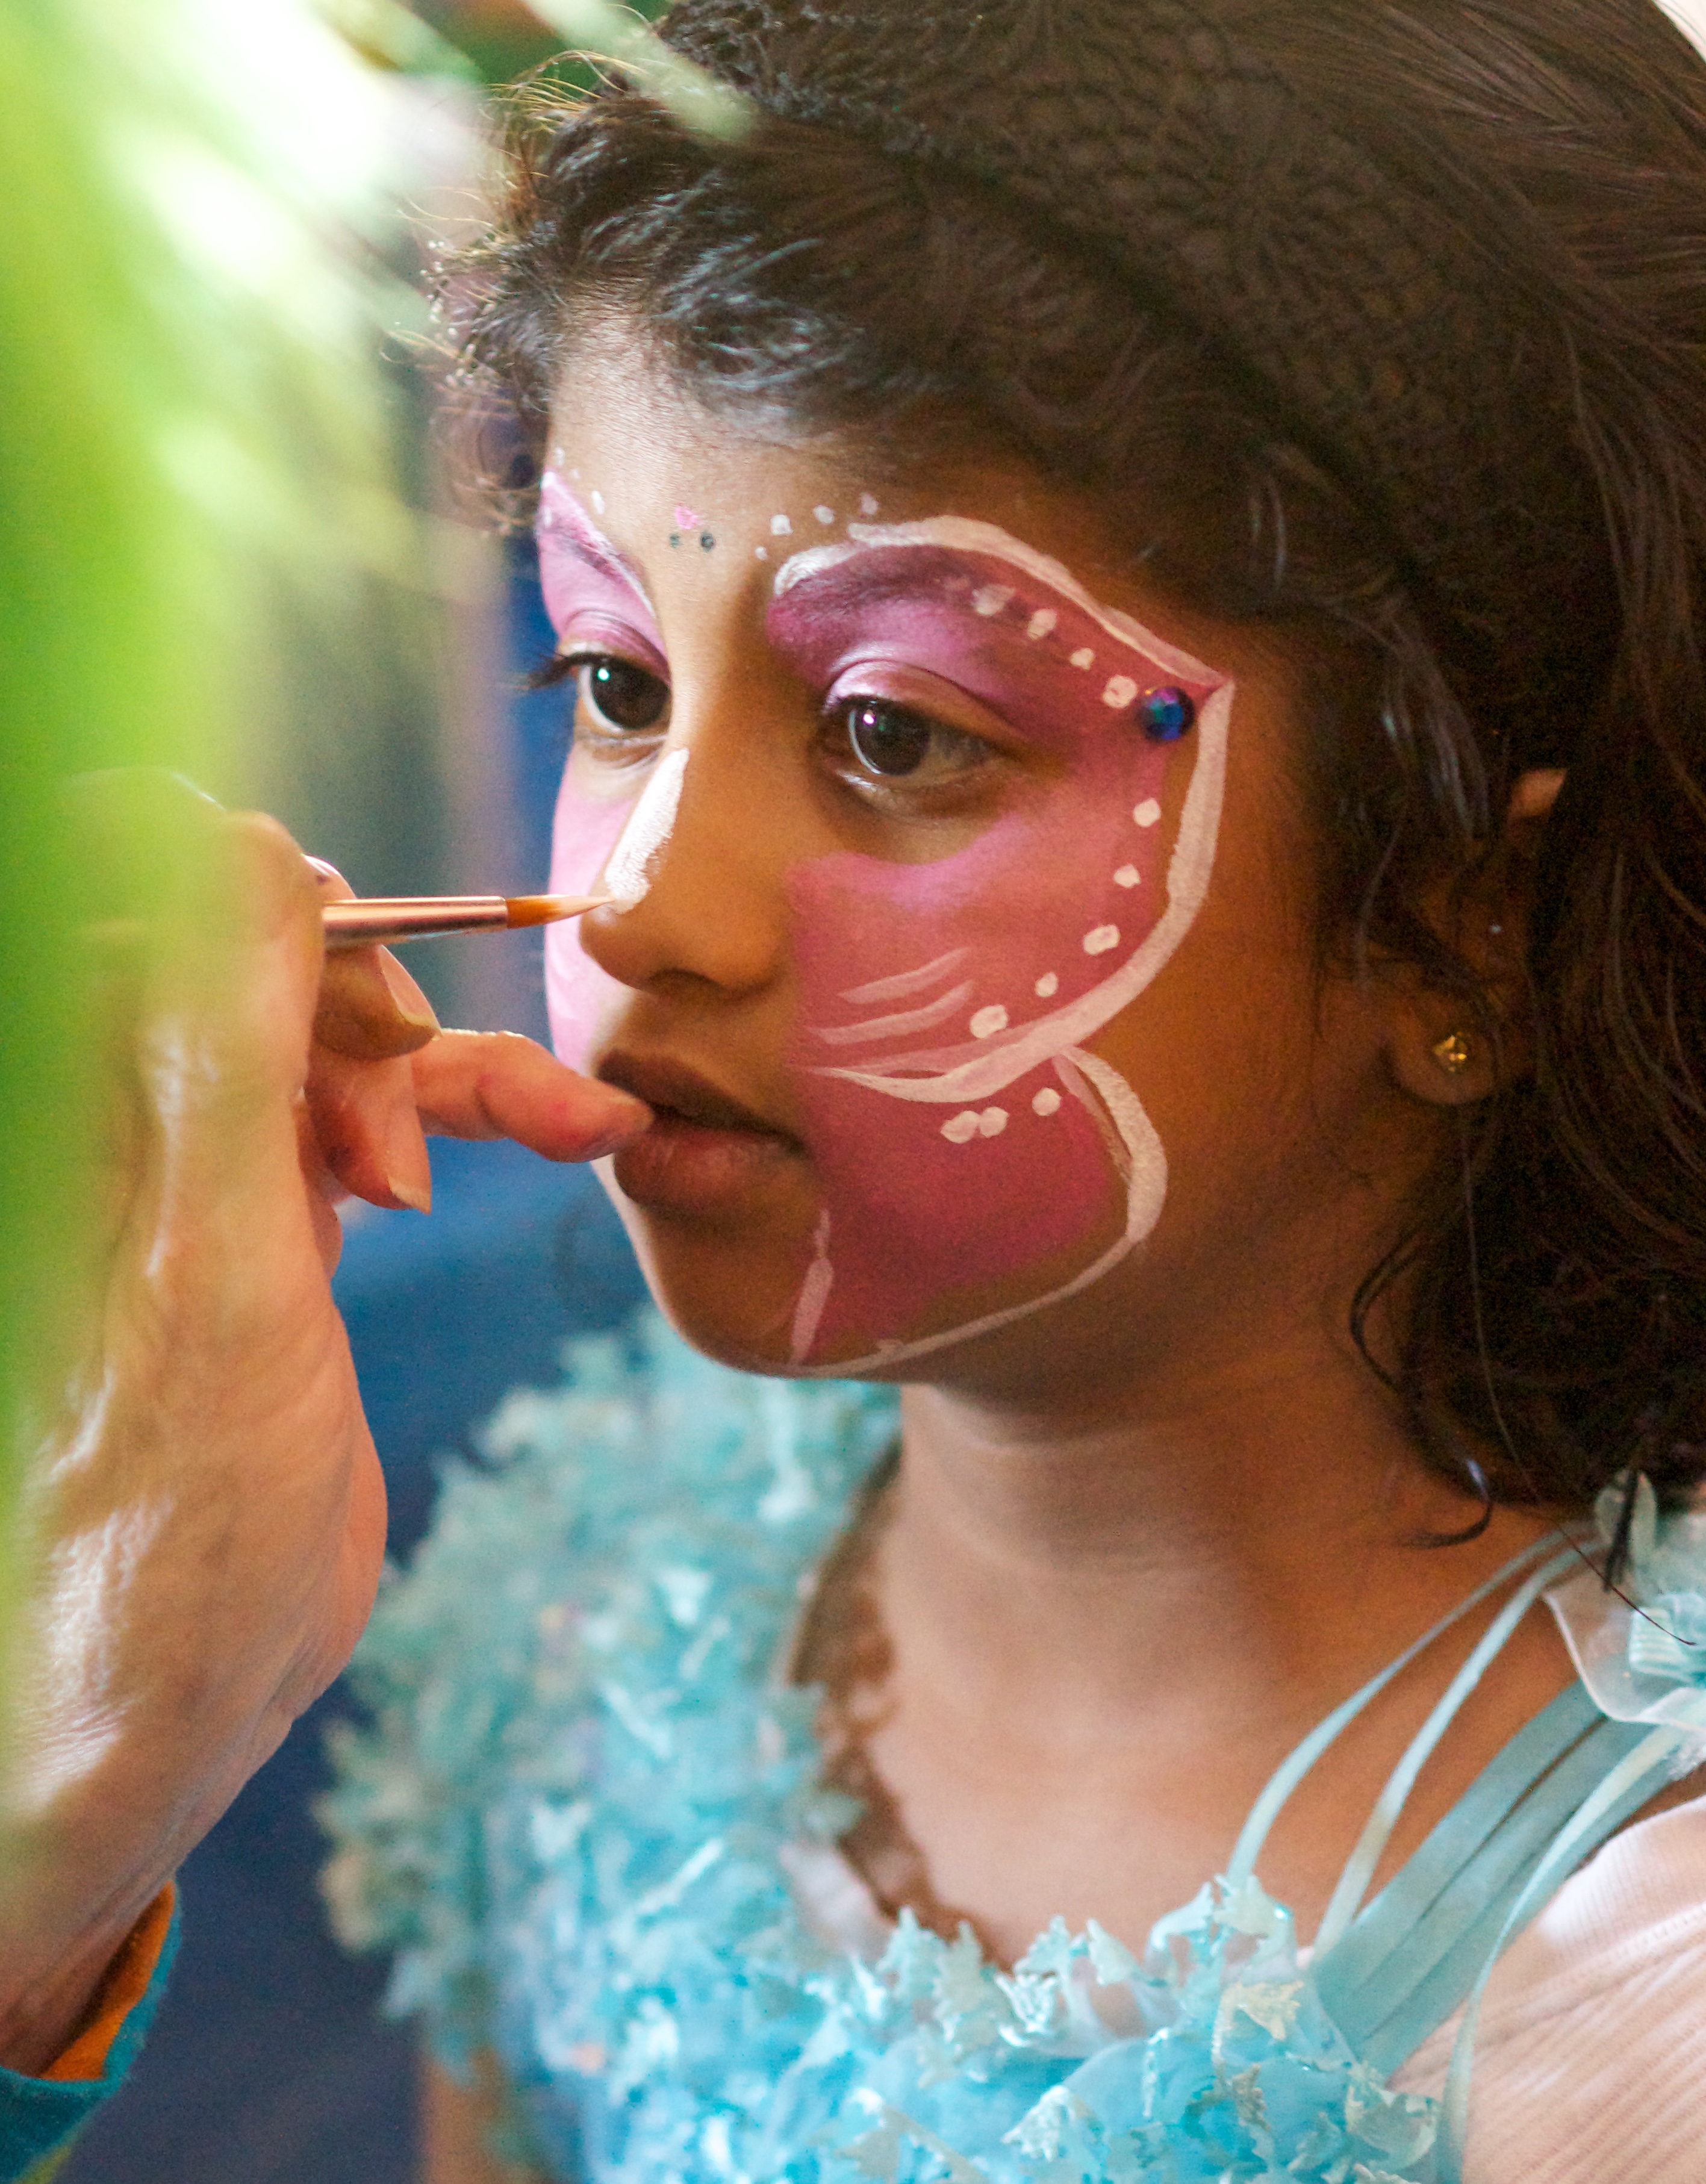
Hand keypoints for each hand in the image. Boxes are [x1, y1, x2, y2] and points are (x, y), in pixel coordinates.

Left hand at [0, 784, 647, 2072]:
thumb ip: (219, 1049)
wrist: (165, 1701)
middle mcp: (116, 1110)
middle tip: (408, 1124)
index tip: (342, 941)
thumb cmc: (159, 1522)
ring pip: (329, 1025)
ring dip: (448, 1053)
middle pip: (246, 940)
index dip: (235, 878)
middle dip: (363, 989)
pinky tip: (568, 1128)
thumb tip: (236, 844)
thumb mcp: (211, 1264)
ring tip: (553, 1124)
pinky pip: (372, 1110)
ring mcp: (196, 1163)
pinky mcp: (272, 1220)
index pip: (117, 881)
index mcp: (63, 1102)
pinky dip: (472, 1106)